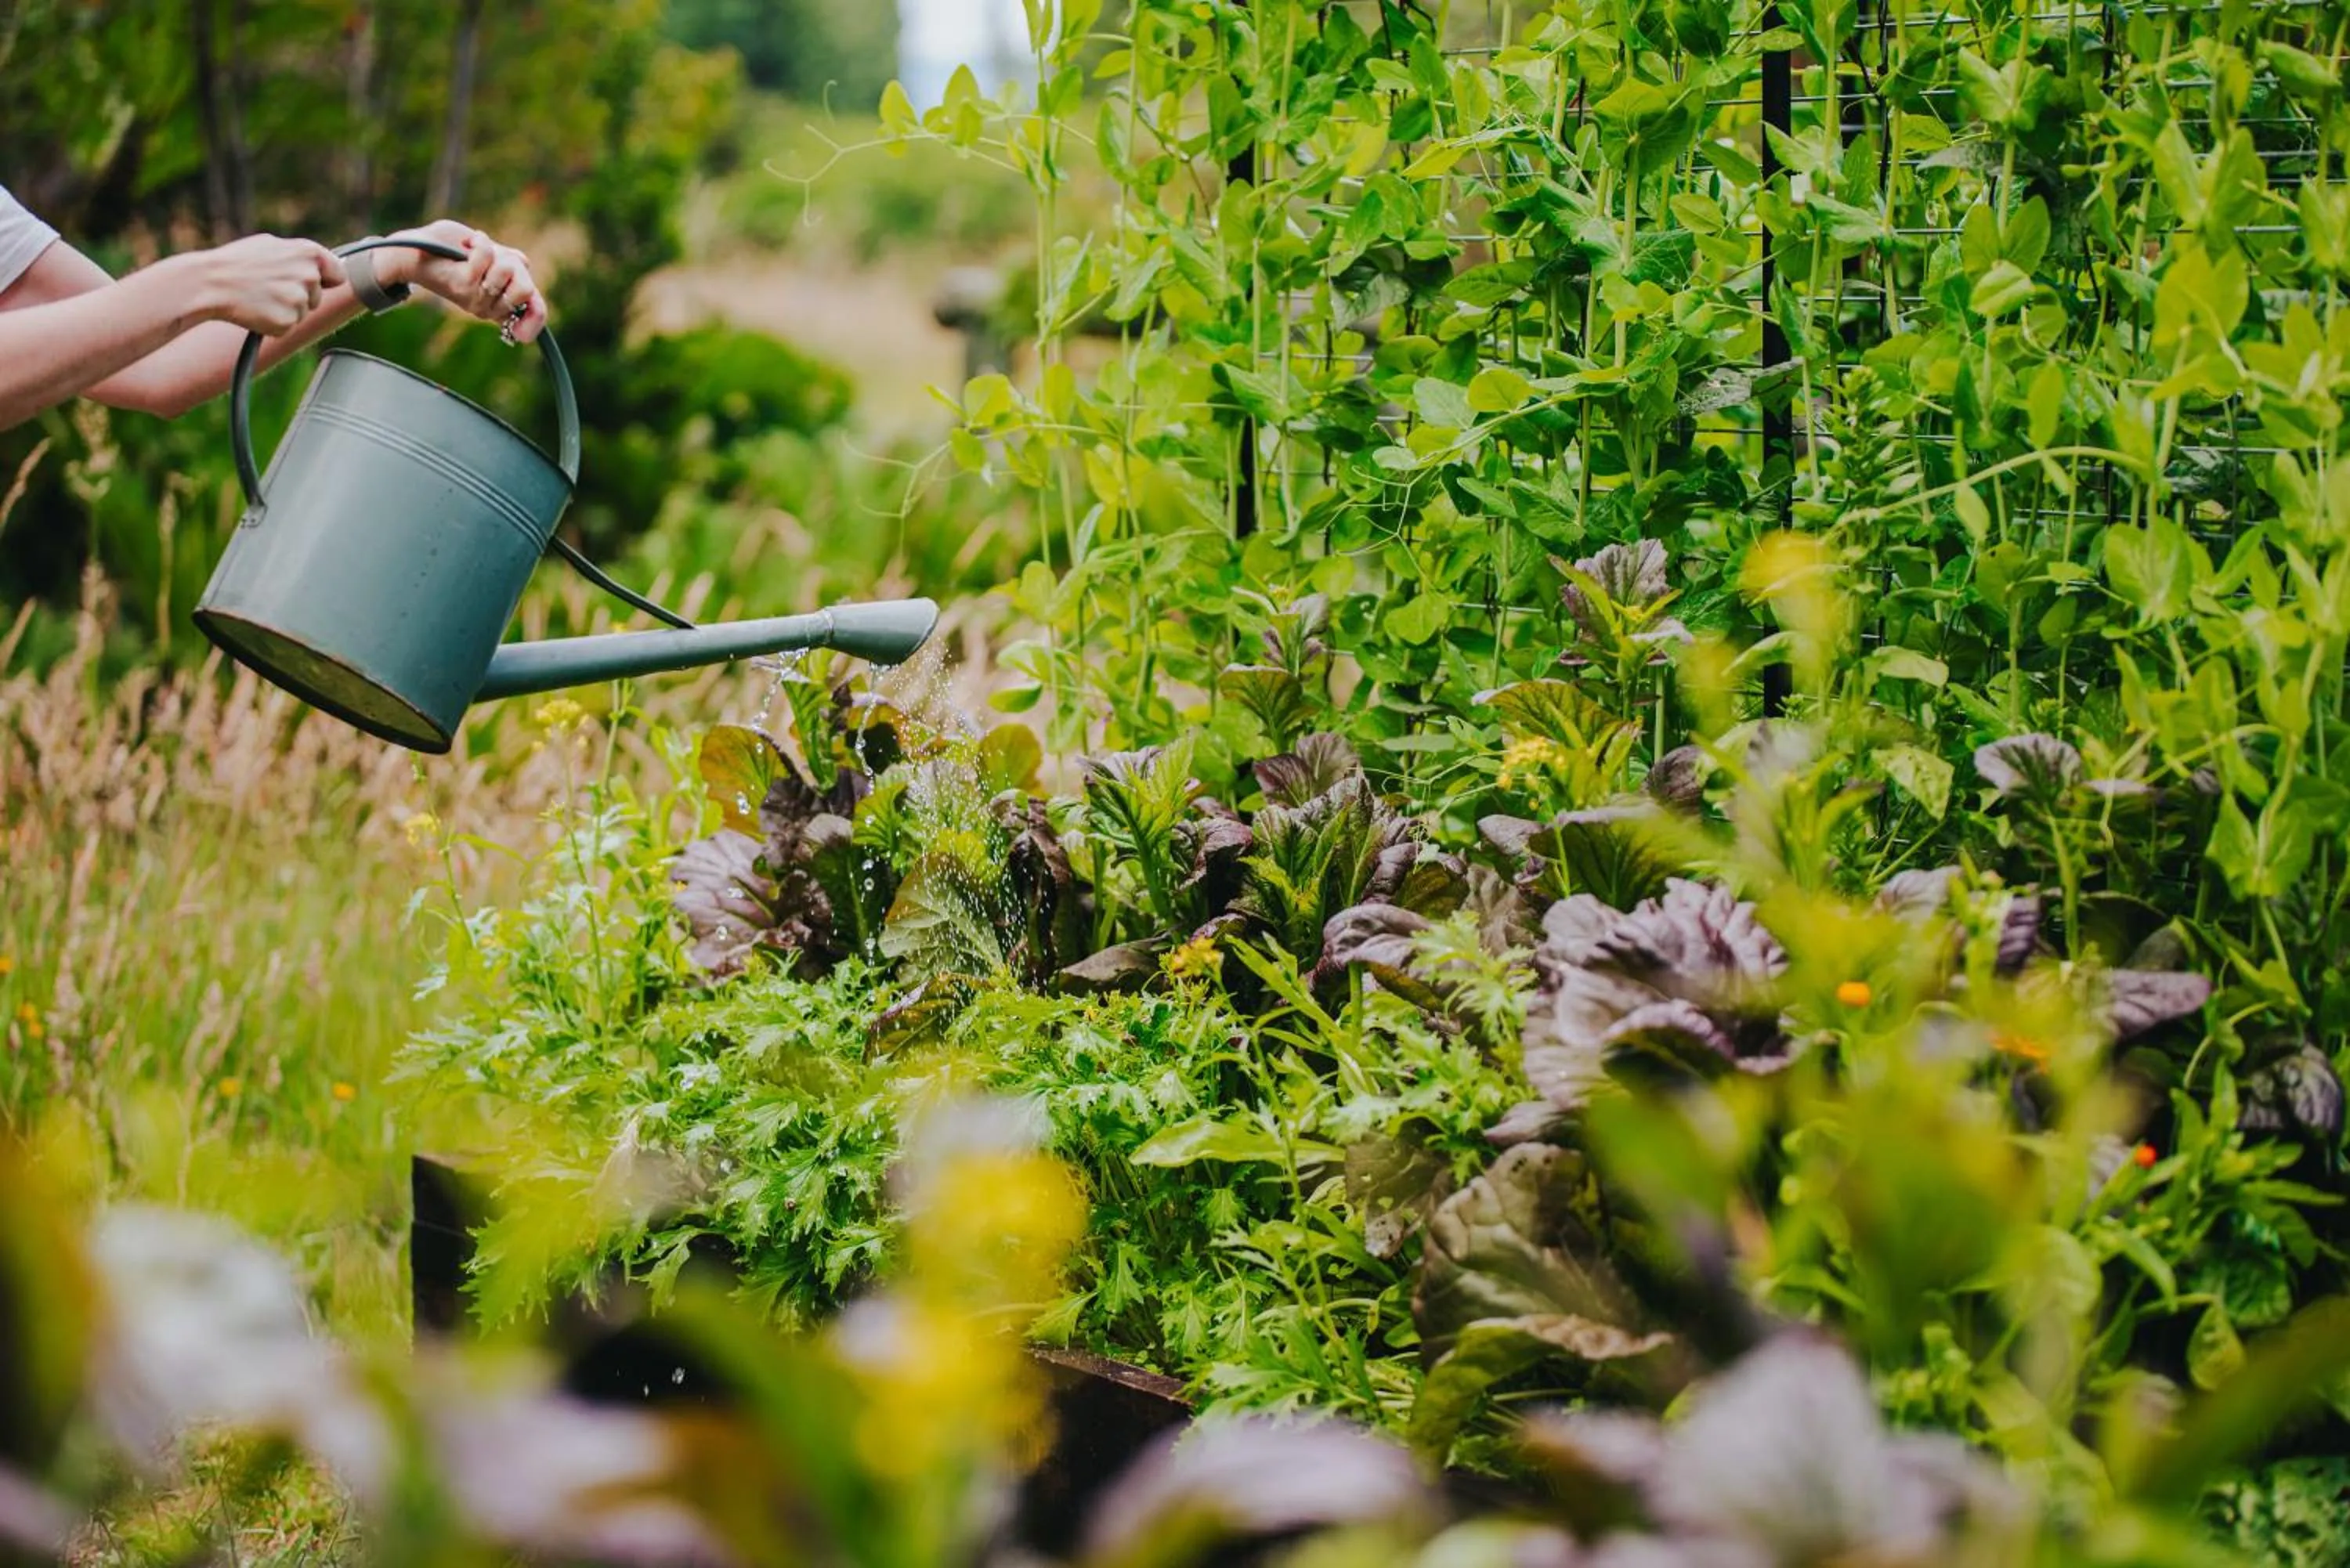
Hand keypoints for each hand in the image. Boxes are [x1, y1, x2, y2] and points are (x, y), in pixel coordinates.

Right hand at [186, 235, 345, 334]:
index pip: (339, 274)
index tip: (318, 283)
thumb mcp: (271, 246)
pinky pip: (288, 327)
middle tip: (268, 287)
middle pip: (317, 297)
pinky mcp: (288, 321)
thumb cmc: (236, 263)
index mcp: (309, 252)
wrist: (209, 283)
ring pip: (302, 313)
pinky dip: (274, 323)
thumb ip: (301, 255)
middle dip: (298, 295)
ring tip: (258, 295)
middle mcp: (309, 275)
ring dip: (284, 309)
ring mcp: (299, 299)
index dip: (327, 281)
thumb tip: (326, 264)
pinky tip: (256, 310)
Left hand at [379, 220, 547, 344]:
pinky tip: (467, 246)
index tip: (524, 330)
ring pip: (507, 271)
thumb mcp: (489, 252)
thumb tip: (525, 264)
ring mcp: (476, 299)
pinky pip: (486, 259)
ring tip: (473, 251)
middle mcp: (489, 306)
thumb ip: (510, 260)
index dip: (536, 319)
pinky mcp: (463, 285)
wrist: (415, 248)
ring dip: (493, 252)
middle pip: (526, 290)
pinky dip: (479, 244)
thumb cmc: (450, 248)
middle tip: (493, 259)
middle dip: (514, 266)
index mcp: (499, 302)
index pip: (532, 315)